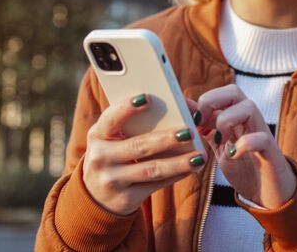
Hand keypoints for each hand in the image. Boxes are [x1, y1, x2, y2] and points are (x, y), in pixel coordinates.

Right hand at [82, 93, 204, 215]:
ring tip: (199, 156)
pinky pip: (156, 185)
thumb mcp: (114, 136)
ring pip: (151, 169)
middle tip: (188, 132)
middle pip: (138, 146)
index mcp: (97, 134)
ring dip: (178, 162)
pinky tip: (192, 168)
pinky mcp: (126, 198)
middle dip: (166, 139)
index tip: (147, 97)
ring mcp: (112, 180)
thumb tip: (184, 107)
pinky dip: (176, 175)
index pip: (111, 118)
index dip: (127, 108)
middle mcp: (100, 157)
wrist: (96, 195)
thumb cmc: (114, 153)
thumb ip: (138, 121)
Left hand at [196, 84, 296, 208]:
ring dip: (227, 120)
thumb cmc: (243, 166)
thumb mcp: (219, 144)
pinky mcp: (270, 152)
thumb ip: (204, 126)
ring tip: (219, 141)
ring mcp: (261, 133)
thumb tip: (183, 107)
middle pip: (234, 91)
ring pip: (249, 107)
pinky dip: (245, 144)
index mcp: (236, 116)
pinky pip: (262, 138)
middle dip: (212, 101)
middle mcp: (249, 120)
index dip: (202, 101)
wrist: (268, 192)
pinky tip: (234, 155)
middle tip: (200, 123)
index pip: (221, 92)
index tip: (190, 121)